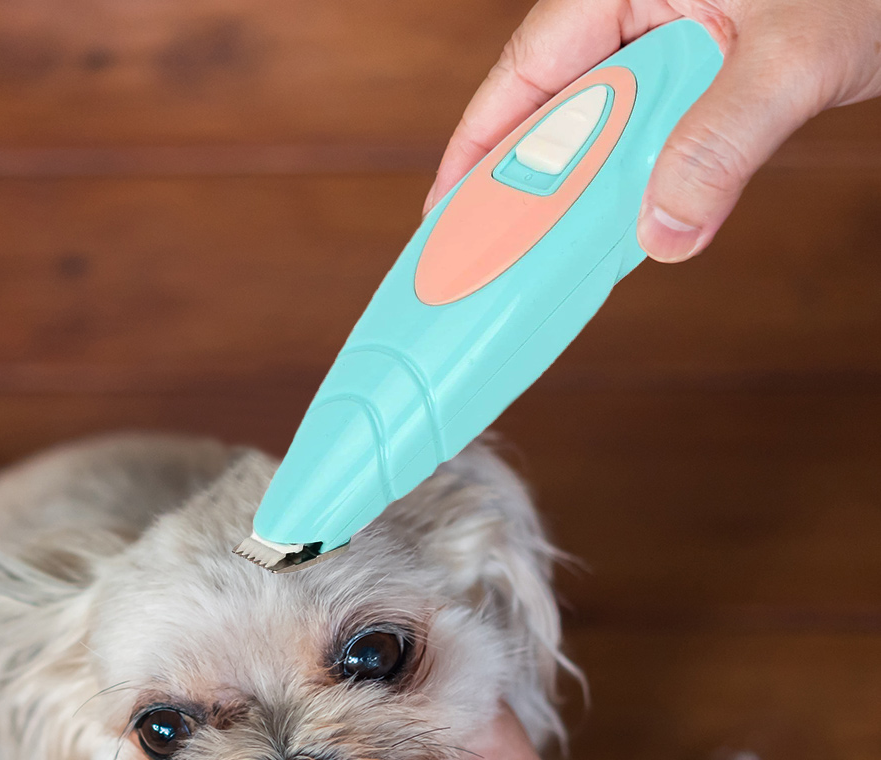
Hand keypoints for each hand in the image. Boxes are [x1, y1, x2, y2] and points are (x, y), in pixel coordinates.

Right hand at [423, 0, 880, 261]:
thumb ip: (725, 142)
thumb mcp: (798, 58)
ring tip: (545, 250)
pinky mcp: (707, 61)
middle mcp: (641, 1)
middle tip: (485, 253)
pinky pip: (648, 128)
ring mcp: (674, 31)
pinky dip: (633, 177)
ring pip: (601, 119)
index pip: (528, 68)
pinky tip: (625, 220)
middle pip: (554, 99)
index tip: (442, 214)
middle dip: (523, 177)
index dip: (478, 145)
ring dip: (583, 186)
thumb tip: (664, 232)